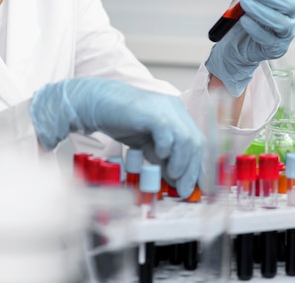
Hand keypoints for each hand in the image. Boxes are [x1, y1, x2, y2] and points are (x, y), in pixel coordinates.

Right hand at [29, 78, 203, 197]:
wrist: (98, 103)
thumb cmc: (121, 121)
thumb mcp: (147, 143)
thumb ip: (162, 157)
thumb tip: (176, 180)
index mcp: (176, 114)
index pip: (196, 142)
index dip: (197, 166)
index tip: (194, 187)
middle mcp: (175, 108)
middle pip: (195, 142)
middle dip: (192, 170)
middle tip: (184, 190)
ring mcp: (165, 108)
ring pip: (186, 139)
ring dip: (181, 163)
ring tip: (172, 178)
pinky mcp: (153, 112)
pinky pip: (168, 134)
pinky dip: (166, 149)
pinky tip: (158, 157)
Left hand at [206, 0, 294, 96]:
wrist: (236, 40)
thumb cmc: (246, 12)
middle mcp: (290, 14)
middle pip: (287, 3)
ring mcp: (285, 32)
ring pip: (280, 22)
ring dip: (260, 10)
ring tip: (244, 3)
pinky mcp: (276, 47)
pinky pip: (268, 39)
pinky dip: (255, 29)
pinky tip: (244, 20)